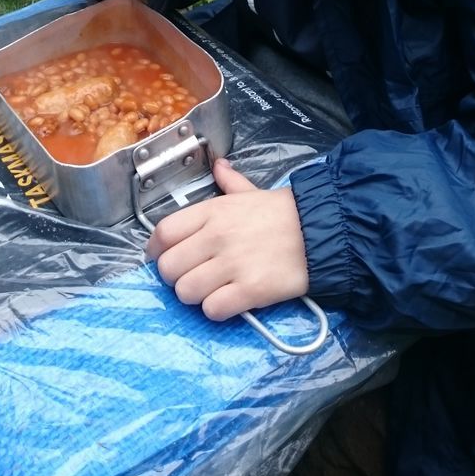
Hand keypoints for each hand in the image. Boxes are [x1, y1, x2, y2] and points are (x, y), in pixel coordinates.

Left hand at [145, 158, 307, 319]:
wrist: (319, 232)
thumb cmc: (282, 214)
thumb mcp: (251, 192)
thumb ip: (229, 182)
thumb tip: (218, 165)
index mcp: (212, 211)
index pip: (164, 232)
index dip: (155, 249)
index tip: (160, 256)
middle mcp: (217, 236)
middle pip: (169, 267)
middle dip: (175, 276)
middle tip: (189, 276)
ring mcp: (232, 264)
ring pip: (186, 291)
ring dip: (194, 295)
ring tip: (209, 290)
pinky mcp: (250, 290)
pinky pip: (213, 309)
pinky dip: (216, 309)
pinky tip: (228, 301)